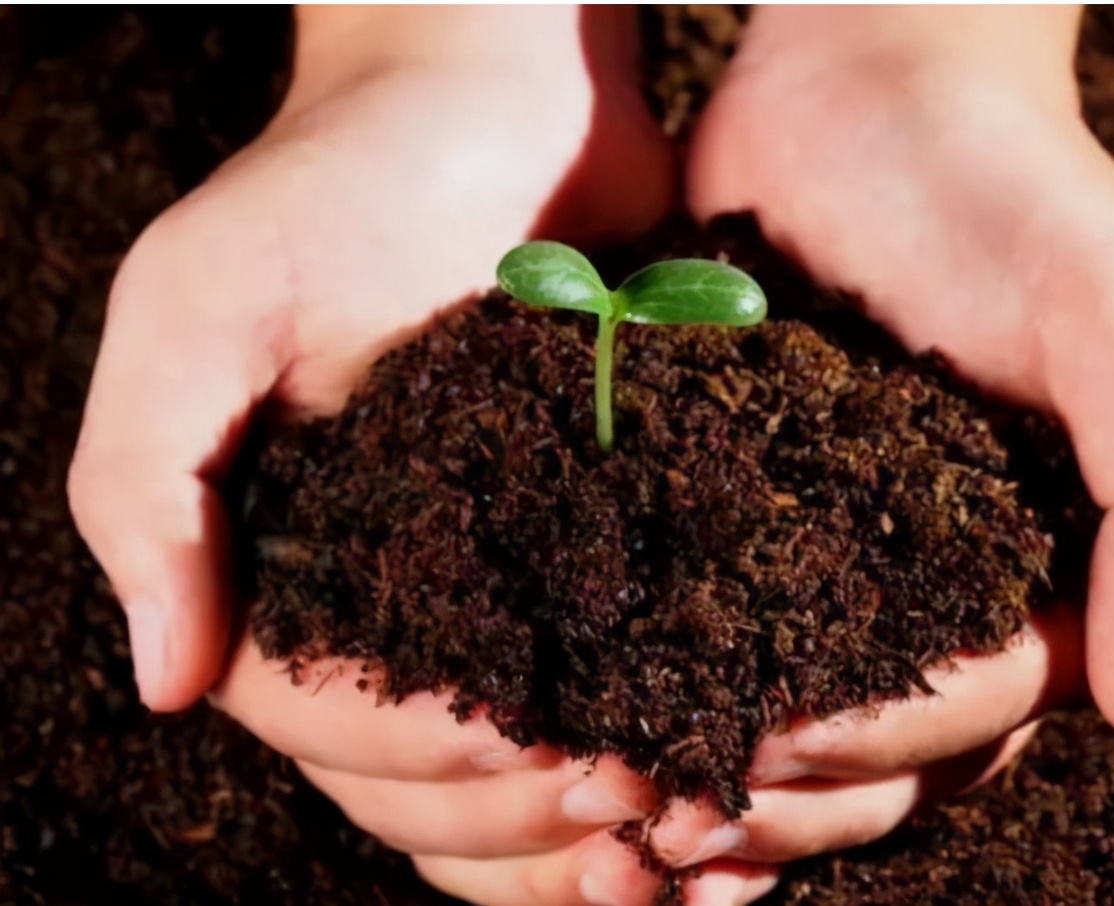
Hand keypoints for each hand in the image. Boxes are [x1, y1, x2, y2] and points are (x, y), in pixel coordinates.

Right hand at [66, 7, 749, 904]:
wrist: (502, 97)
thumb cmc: (345, 180)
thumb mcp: (202, 304)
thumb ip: (150, 486)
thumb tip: (164, 682)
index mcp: (286, 567)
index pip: (334, 725)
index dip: (433, 767)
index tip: (546, 754)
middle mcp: (386, 596)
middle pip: (429, 786)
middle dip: (526, 821)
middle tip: (641, 803)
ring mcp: (495, 583)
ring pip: (517, 777)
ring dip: (590, 837)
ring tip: (688, 835)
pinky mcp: (596, 545)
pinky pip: (612, 690)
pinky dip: (656, 755)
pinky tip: (723, 800)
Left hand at [668, 2, 1113, 869]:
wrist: (864, 76)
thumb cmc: (1002, 182)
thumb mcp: (1113, 315)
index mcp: (1025, 567)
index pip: (961, 715)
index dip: (869, 759)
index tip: (762, 763)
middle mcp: (922, 581)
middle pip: (858, 748)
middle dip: (767, 803)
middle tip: (656, 826)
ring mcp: (815, 547)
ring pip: (764, 709)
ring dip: (694, 778)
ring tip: (599, 815)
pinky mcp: (721, 499)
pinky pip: (682, 614)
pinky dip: (636, 681)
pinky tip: (567, 726)